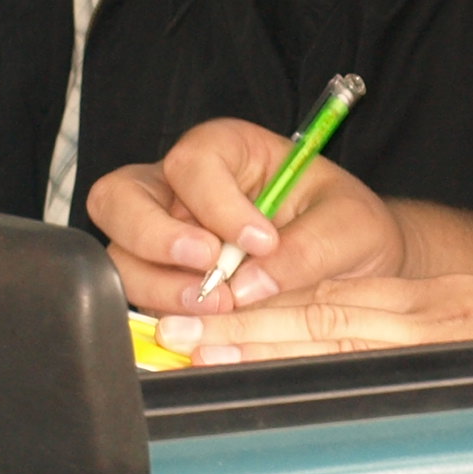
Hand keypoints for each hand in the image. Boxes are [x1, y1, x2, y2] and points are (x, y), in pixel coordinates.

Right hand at [89, 118, 404, 312]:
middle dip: (155, 239)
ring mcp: (163, 234)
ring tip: (215, 306)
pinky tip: (205, 323)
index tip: (261, 241)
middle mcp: (181, 188)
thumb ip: (308, 248)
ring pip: (121, 252)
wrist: (351, 264)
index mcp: (227, 150)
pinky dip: (163, 311)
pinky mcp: (163, 278)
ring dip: (158, 285)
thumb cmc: (346, 226)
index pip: (194, 163)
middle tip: (209, 273)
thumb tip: (247, 285)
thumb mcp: (349, 226)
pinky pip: (137, 293)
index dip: (217, 204)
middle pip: (121, 198)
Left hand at [147, 274, 472, 362]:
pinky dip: (331, 364)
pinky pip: (390, 363)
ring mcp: (459, 337)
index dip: (265, 316)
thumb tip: (386, 402)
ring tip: (200, 354)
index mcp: (447, 308)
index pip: (338, 307)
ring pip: (344, 333)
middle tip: (171, 340)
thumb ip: (448, 365)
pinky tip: (287, 381)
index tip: (203, 329)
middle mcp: (444, 315)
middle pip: (324, 316)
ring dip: (265, 342)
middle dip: (242, 328)